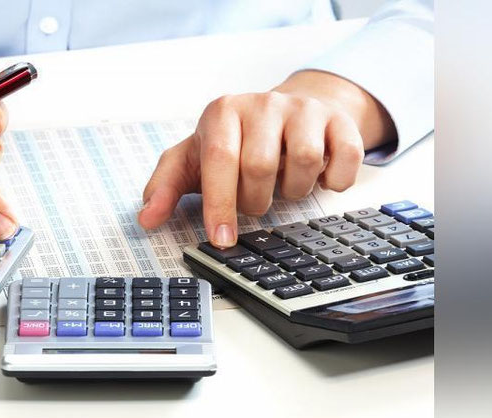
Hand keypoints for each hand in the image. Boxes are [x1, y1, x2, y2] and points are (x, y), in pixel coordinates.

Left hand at [138, 70, 395, 247]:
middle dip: (256, 200)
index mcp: (222, 112)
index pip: (220, 160)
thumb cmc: (233, 144)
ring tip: (284, 185)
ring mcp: (304, 109)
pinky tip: (319, 179)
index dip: (220, 204)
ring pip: (305, 163)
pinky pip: (346, 158)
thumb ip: (165, 187)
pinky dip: (335, 181)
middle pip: (261, 166)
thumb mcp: (192, 160)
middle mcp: (263, 103)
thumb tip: (146, 219)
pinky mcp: (339, 121)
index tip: (222, 240)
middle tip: (255, 201)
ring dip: (294, 191)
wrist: (287, 113)